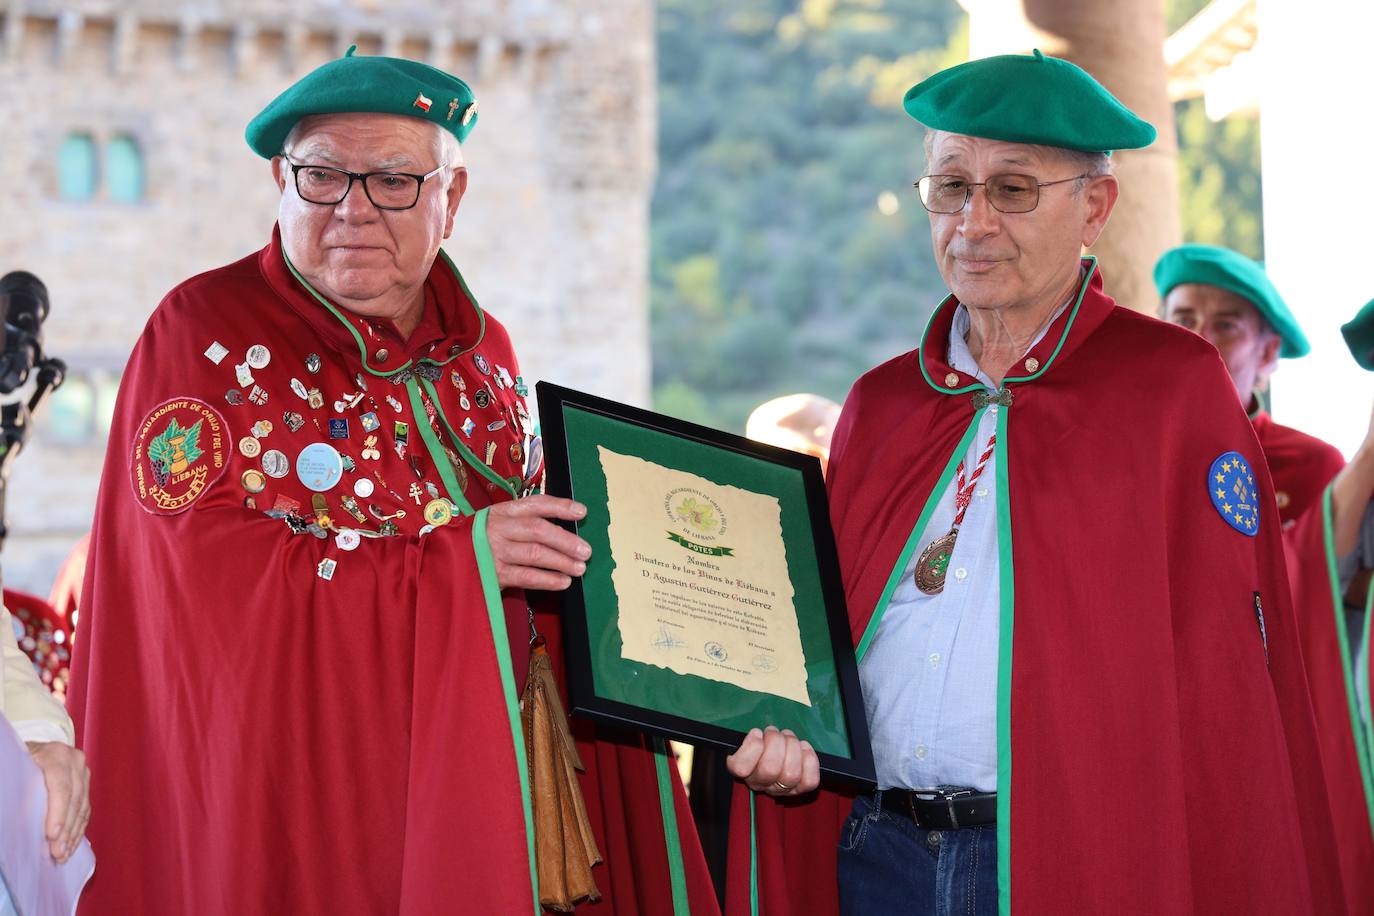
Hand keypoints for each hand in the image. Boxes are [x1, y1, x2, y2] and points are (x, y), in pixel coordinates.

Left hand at [25, 741, 89, 862]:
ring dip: (73, 834)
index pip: (61, 786)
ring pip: (82, 807)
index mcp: (55, 754)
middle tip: (57, 852)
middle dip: (66, 829)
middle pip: (74, 799)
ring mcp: (82, 771)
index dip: (58, 813)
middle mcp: (74, 761)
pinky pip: (85, 809)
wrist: (28, 752)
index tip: (51, 836)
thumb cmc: (17, 762)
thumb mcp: (14, 770)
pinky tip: (70, 844)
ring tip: (63, 854)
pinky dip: (78, 829)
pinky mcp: (85, 783)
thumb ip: (19, 790)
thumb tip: (19, 814)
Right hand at [485, 495, 591, 590]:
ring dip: (562, 561)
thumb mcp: (498, 523)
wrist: (445, 561)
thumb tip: (563, 529)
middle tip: (586, 551)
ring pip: (535, 554)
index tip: (582, 512)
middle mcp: (498, 528)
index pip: (536, 504)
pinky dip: (548, 579)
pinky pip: (526, 576)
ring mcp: (494, 551)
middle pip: (539, 530)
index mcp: (502, 511)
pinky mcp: (493, 574)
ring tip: (580, 568)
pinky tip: (563, 582)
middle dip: (566, 540)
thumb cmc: (480, 541)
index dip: (561, 506)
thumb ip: (523, 523)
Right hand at [726, 725, 819, 796]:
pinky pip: (809, 780)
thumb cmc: (761, 742)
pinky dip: (809, 759)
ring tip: (789, 737)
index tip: (757, 733)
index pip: (741, 768)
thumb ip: (750, 735)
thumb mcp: (750, 736)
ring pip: (791, 774)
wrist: (777, 754)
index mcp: (742, 770)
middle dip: (776, 741)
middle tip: (775, 731)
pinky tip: (803, 747)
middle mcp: (760, 783)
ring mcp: (781, 789)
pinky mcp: (800, 789)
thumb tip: (757, 734)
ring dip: (793, 748)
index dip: (753, 746)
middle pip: (770, 769)